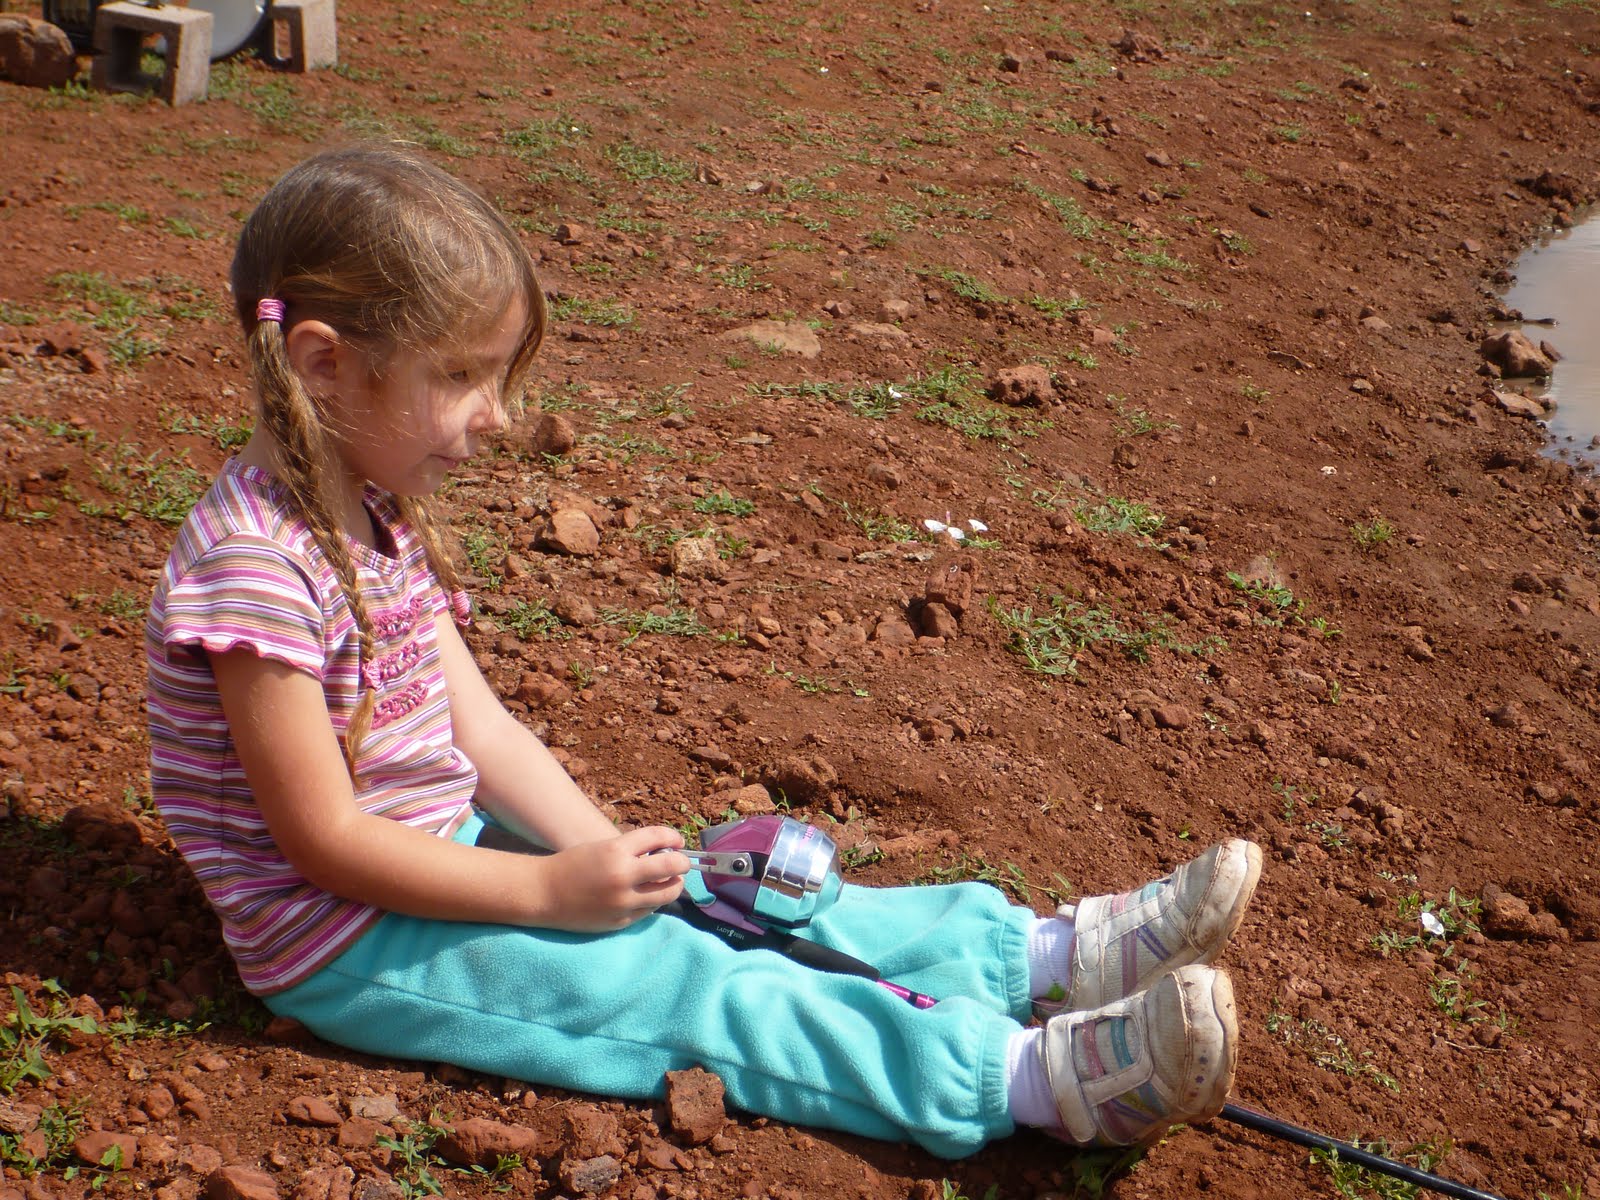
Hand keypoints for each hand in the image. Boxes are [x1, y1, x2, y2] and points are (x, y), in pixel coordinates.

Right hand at [535, 826, 689, 931]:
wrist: (543, 894)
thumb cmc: (571, 866)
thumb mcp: (601, 848)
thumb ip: (631, 850)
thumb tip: (663, 852)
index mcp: (615, 851)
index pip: (658, 837)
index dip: (673, 837)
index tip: (677, 841)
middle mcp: (623, 876)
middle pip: (671, 866)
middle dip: (683, 863)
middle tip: (683, 862)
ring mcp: (623, 901)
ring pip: (667, 893)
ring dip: (674, 885)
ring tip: (671, 881)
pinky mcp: (621, 921)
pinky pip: (649, 910)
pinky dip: (653, 901)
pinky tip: (648, 895)